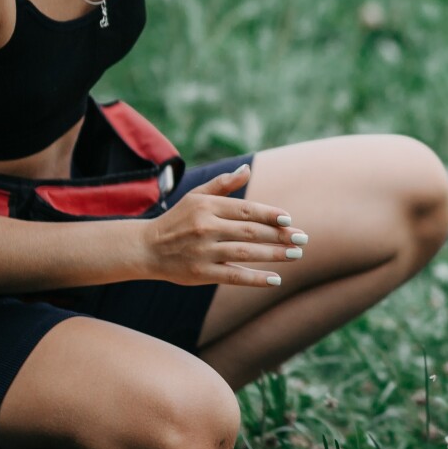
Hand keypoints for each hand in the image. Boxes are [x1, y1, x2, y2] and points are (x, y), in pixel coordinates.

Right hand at [136, 164, 307, 287]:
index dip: (269, 214)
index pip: (246, 210)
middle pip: (250, 231)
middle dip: (279, 235)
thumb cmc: (177, 220)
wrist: (145, 248)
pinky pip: (234, 275)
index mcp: (207, 207)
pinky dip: (256, 278)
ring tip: (296, 255)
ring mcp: (203, 251)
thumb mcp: (195, 196)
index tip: (288, 219)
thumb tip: (247, 169)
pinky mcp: (201, 273)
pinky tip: (275, 279)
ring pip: (246, 252)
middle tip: (302, 239)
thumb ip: (222, 184)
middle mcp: (206, 227)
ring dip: (274, 254)